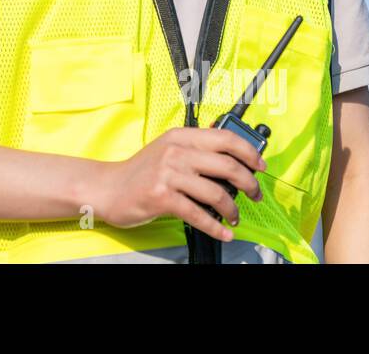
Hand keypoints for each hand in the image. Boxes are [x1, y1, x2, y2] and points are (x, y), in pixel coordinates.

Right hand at [92, 127, 265, 240]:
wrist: (108, 188)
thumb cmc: (141, 172)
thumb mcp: (167, 149)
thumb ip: (196, 149)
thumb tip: (232, 158)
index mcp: (181, 136)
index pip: (225, 137)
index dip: (249, 152)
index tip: (260, 166)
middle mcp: (175, 151)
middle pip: (227, 165)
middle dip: (248, 183)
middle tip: (254, 195)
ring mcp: (168, 173)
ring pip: (216, 192)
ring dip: (232, 209)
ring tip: (235, 216)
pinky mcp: (162, 197)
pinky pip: (198, 214)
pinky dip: (216, 227)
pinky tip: (224, 232)